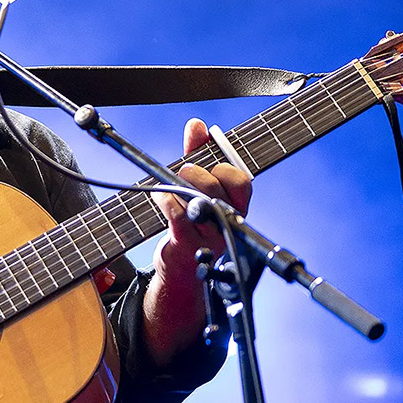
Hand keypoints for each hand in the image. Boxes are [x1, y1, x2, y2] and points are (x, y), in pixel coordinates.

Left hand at [142, 118, 252, 362]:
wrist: (182, 277)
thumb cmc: (191, 227)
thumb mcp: (198, 190)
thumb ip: (198, 155)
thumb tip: (197, 125)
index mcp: (235, 209)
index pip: (243, 182)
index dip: (224, 166)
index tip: (208, 159)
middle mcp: (226, 225)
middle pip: (220, 189)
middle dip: (199, 173)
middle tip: (184, 170)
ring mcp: (206, 238)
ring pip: (198, 202)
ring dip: (180, 187)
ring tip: (168, 185)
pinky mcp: (184, 249)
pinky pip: (177, 219)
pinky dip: (166, 202)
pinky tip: (159, 197)